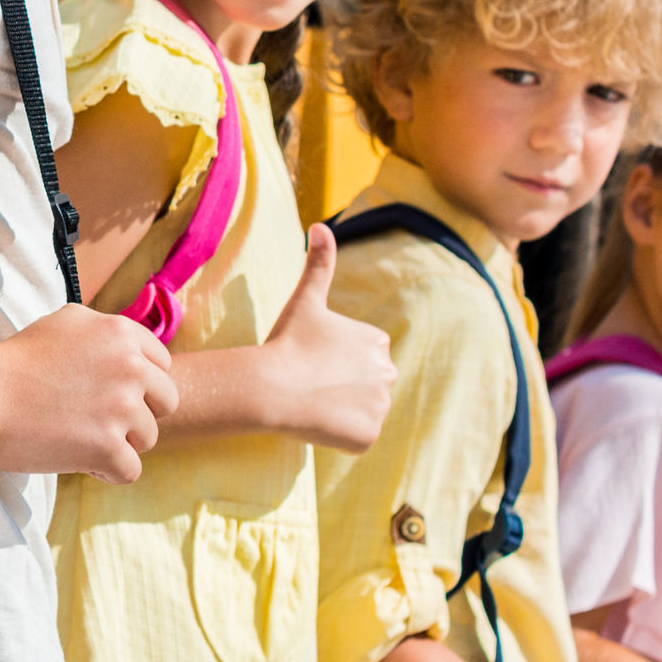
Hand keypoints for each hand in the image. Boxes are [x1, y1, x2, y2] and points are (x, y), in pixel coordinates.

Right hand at [0, 303, 175, 480]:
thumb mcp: (67, 322)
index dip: (137, 385)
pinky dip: (105, 471)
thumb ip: (108, 334)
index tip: (105, 392)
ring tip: (78, 436)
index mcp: (122, 333)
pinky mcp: (108, 446)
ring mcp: (121, 407)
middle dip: (136, 414)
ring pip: (148, 438)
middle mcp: (130, 366)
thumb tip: (138, 353)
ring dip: (118, 443)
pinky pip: (130, 471)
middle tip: (96, 418)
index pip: (163, 367)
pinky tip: (76, 457)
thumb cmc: (15, 360)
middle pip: (165, 403)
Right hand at [250, 227, 395, 450]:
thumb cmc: (288, 341)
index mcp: (377, 341)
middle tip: (310, 382)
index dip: (332, 361)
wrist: (273, 387)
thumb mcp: (305, 299)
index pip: (359, 357)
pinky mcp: (369, 435)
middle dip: (341, 385)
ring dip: (340, 409)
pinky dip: (339, 434)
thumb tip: (320, 225)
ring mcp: (380, 406)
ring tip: (312, 401)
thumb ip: (319, 262)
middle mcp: (389, 372)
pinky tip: (318, 422)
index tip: (311, 359)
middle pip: (364, 384)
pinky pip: (356, 436)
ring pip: (360, 410)